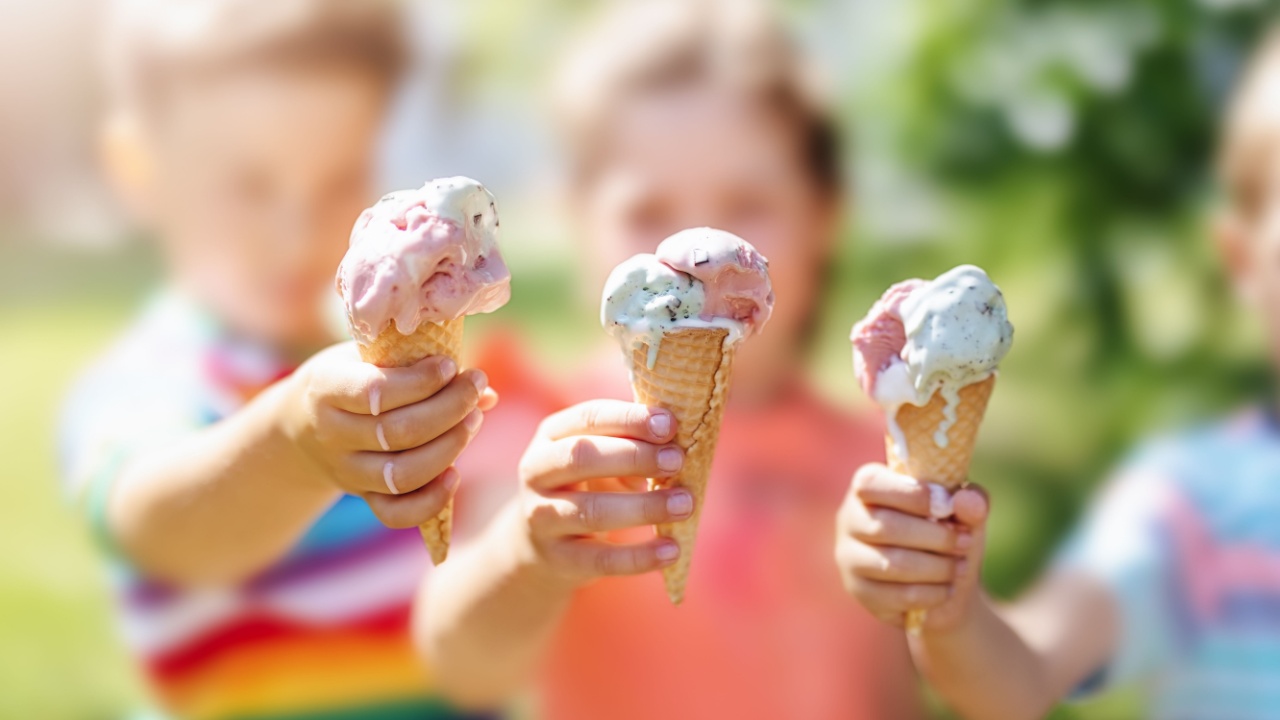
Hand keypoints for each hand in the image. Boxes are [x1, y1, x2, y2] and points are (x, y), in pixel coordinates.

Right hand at [283, 343, 497, 528]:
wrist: (304, 422)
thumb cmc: (352, 375)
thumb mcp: (370, 356)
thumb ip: (419, 365)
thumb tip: (485, 392)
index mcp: (326, 389)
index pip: (375, 392)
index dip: (420, 381)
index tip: (450, 365)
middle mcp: (332, 434)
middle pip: (397, 433)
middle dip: (449, 409)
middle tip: (475, 387)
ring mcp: (347, 471)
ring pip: (401, 475)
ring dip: (449, 448)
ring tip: (474, 419)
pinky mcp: (363, 497)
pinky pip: (396, 514)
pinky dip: (430, 501)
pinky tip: (454, 475)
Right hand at [515, 399, 692, 583]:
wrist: (539, 546)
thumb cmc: (585, 486)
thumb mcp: (599, 458)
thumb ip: (631, 445)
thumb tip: (679, 445)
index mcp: (552, 435)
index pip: (588, 417)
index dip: (629, 419)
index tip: (669, 425)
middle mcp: (538, 472)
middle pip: (581, 457)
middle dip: (634, 456)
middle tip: (677, 460)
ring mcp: (542, 517)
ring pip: (591, 511)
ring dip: (644, 506)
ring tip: (684, 504)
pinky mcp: (557, 558)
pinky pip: (601, 559)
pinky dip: (639, 556)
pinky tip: (672, 550)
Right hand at [835, 463, 989, 632]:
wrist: (946, 583)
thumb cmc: (949, 533)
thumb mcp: (966, 512)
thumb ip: (971, 500)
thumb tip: (965, 501)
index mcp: (869, 486)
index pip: (872, 484)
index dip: (911, 495)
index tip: (947, 507)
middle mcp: (850, 518)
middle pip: (885, 527)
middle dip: (935, 537)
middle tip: (965, 542)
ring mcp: (849, 557)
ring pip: (892, 564)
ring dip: (937, 567)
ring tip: (960, 566)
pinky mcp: (859, 591)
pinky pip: (897, 595)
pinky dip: (931, 593)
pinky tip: (948, 588)